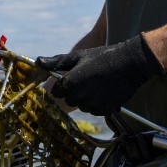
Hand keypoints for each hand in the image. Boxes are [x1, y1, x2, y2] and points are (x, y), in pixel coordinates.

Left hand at [36, 35, 164, 115]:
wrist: (129, 64)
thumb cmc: (102, 57)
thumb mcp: (78, 56)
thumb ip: (56, 61)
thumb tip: (37, 61)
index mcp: (69, 83)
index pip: (57, 91)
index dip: (64, 84)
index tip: (75, 76)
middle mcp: (79, 97)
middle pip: (69, 99)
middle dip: (75, 91)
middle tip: (89, 78)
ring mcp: (92, 105)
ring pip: (83, 105)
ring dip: (87, 98)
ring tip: (99, 83)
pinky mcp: (104, 111)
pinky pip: (95, 110)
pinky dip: (99, 103)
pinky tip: (106, 91)